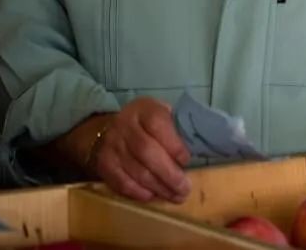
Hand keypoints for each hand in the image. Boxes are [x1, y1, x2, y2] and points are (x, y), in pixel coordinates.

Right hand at [61, 98, 190, 202]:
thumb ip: (178, 127)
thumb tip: (201, 148)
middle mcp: (124, 126)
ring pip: (136, 171)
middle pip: (146, 151)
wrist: (112, 129)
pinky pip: (122, 182)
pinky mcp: (104, 164)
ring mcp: (112, 146)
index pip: (157, 124)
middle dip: (169, 173)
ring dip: (158, 187)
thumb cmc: (149, 123)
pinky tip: (154, 196)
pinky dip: (139, 193)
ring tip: (176, 196)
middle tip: (185, 188)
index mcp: (144, 109)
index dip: (173, 144)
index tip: (186, 161)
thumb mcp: (164, 114)